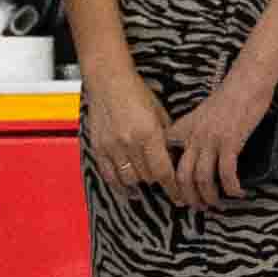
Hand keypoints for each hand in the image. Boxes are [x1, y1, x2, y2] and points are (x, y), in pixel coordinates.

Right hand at [80, 74, 176, 194]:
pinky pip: (109, 175)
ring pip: (129, 179)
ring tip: (145, 177)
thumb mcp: (160, 113)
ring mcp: (111, 147)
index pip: (163, 171)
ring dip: (140, 180)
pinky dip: (119, 184)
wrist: (108, 80)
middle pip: (147, 177)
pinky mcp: (98, 147)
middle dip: (157, 178)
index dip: (173, 188)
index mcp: (148, 133)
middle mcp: (129, 143)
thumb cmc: (136, 93)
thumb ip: (166, 138)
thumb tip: (175, 160)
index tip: (179, 197)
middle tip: (162, 177)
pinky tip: (128, 188)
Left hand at [161, 64, 277, 209]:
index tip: (175, 194)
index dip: (168, 181)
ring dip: (209, 197)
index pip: (166, 159)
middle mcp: (193, 136)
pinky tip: (238, 192)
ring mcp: (211, 140)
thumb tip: (193, 156)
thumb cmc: (227, 98)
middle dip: (188, 197)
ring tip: (216, 204)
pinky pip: (227, 173)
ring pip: (202, 179)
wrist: (246, 82)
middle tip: (196, 207)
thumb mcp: (200, 114)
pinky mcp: (230, 142)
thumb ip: (192, 133)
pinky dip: (231, 188)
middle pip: (182, 176)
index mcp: (183, 129)